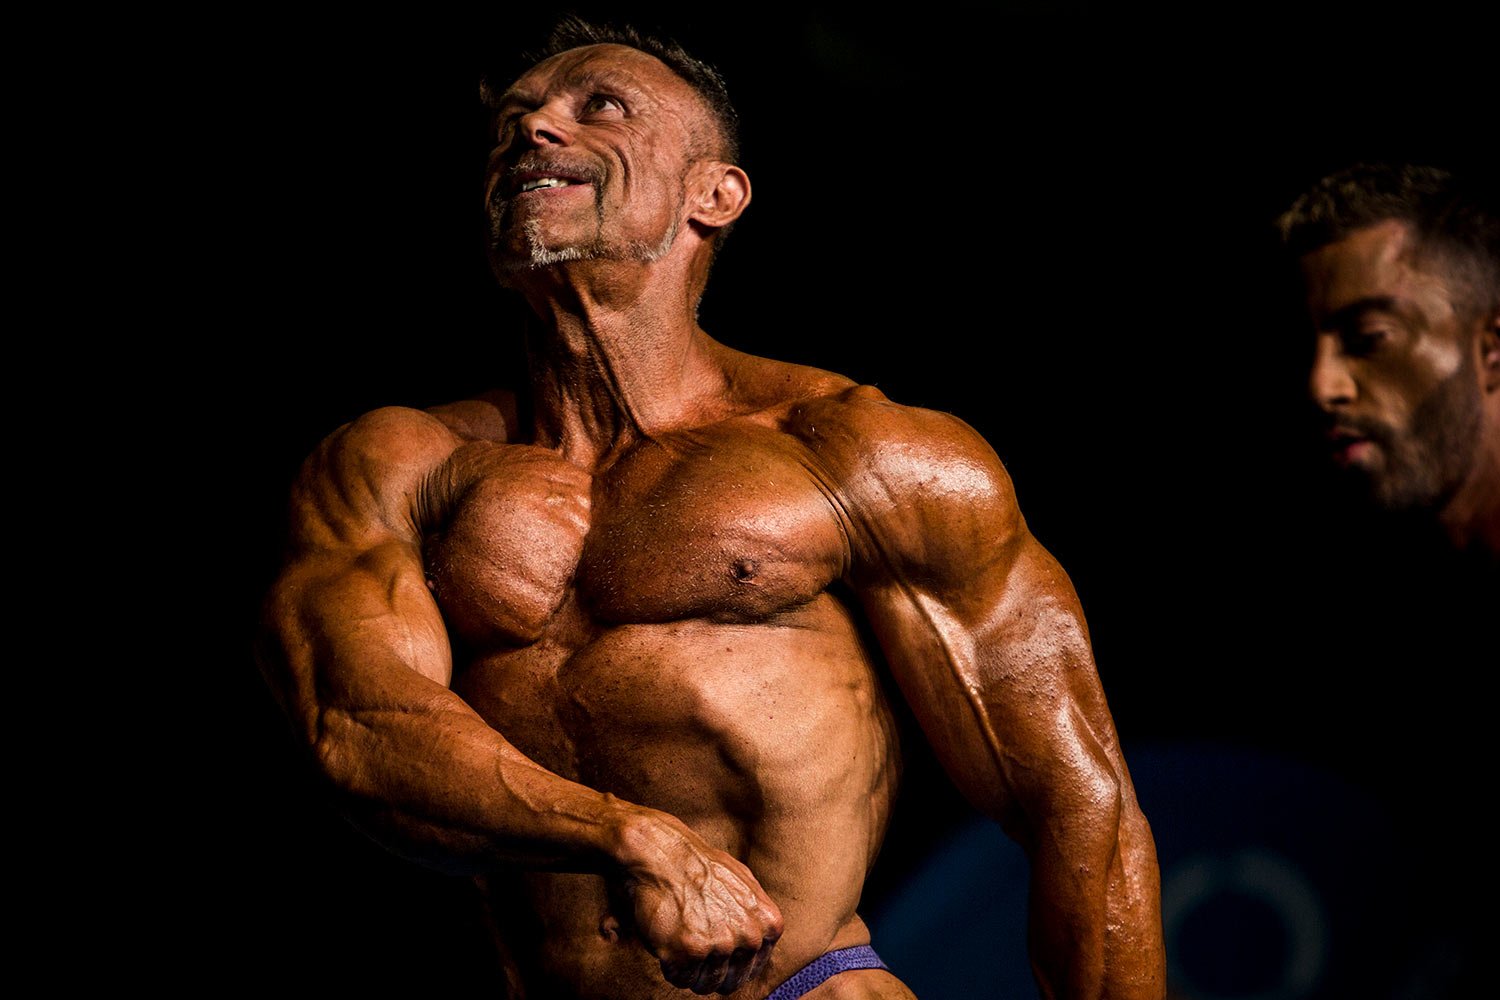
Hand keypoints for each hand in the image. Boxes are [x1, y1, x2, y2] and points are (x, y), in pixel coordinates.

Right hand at [612, 814, 782, 994]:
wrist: (665, 854)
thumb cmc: (701, 866)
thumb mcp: (746, 883)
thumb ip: (757, 915)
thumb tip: (760, 941)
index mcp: (768, 924)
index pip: (752, 970)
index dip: (730, 964)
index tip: (715, 952)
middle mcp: (749, 938)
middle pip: (730, 982)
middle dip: (711, 971)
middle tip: (694, 948)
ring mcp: (719, 946)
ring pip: (704, 985)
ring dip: (690, 969)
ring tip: (681, 939)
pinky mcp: (688, 953)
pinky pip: (679, 979)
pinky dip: (670, 965)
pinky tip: (668, 939)